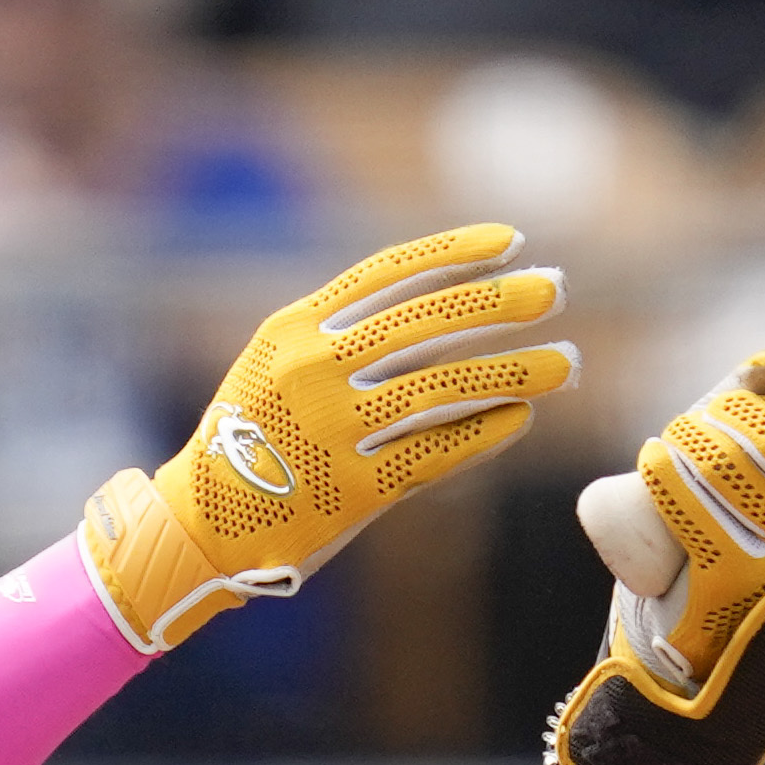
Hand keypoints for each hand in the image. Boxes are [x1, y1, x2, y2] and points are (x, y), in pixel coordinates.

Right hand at [81, 224, 575, 652]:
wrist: (200, 525)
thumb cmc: (249, 437)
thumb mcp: (275, 363)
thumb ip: (342, 333)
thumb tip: (445, 303)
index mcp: (293, 330)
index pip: (387, 273)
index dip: (454, 252)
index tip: (513, 240)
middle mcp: (312, 373)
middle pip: (426, 323)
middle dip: (500, 302)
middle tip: (556, 289)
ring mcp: (333, 433)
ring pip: (442, 388)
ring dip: (512, 372)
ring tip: (564, 362)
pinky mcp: (353, 493)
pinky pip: (434, 454)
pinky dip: (484, 433)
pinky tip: (521, 417)